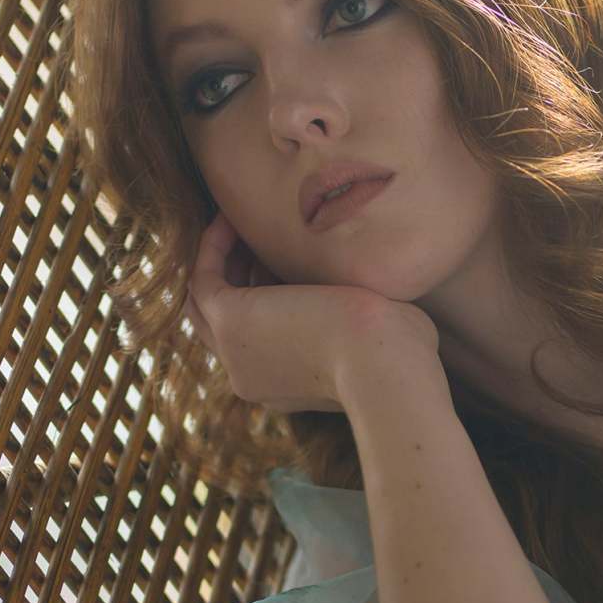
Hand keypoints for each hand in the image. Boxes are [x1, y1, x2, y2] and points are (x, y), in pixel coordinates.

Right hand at [186, 211, 439, 415]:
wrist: (384, 364)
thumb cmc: (399, 352)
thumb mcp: (376, 334)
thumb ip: (360, 316)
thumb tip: (366, 294)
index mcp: (287, 386)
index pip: (259, 339)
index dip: (268, 294)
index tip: (286, 259)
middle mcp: (252, 377)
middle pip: (221, 325)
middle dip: (236, 276)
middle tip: (252, 236)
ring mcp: (234, 355)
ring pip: (205, 303)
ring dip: (220, 259)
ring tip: (239, 219)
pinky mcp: (229, 323)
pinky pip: (203, 279)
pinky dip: (213, 246)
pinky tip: (232, 216)